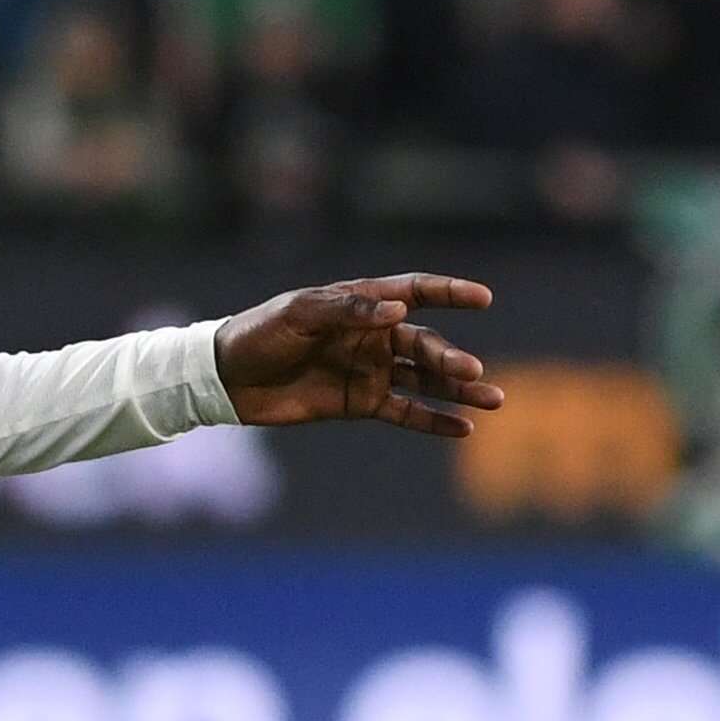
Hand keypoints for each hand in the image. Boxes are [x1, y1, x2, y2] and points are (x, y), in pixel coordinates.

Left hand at [212, 274, 500, 435]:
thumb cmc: (259, 334)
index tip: (483, 297)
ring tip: (493, 399)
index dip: (450, 293)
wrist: (227, 379)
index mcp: (360, 304)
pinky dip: (434, 421)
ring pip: (426, 379)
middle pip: (425, 344)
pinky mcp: (361, 403)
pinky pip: (406, 412)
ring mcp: (370, 370)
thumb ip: (349, 309)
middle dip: (452, 358)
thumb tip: (400, 310)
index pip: (415, 292)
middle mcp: (373, 335)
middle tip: (474, 371)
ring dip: (458, 389)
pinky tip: (463, 428)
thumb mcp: (300, 314)